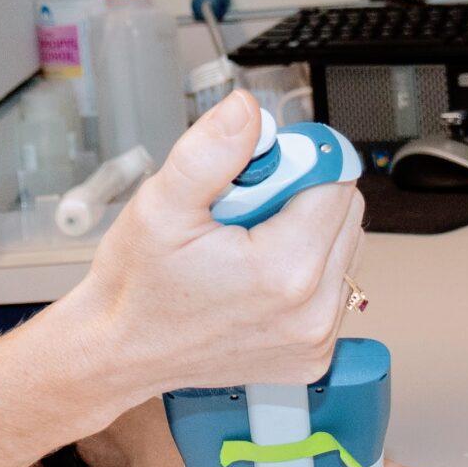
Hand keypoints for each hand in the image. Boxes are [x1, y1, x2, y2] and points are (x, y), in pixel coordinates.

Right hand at [67, 92, 364, 408]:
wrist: (121, 352)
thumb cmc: (137, 286)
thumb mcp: (161, 204)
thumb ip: (210, 150)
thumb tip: (246, 110)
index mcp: (283, 270)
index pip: (335, 182)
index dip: (297, 162)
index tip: (255, 174)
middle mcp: (311, 311)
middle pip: (346, 213)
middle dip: (302, 196)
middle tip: (242, 210)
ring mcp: (315, 339)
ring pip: (344, 249)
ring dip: (307, 232)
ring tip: (247, 244)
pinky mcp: (312, 355)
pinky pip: (332, 290)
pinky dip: (305, 271)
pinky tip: (257, 275)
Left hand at [99, 407, 467, 466]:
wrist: (124, 383)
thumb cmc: (148, 412)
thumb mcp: (160, 461)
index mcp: (279, 426)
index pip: (345, 466)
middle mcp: (298, 429)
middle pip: (377, 460)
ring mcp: (300, 438)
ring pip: (374, 459)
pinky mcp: (290, 446)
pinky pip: (350, 461)